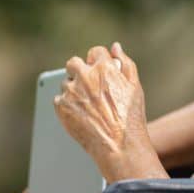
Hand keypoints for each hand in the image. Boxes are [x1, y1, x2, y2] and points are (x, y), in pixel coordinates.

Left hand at [53, 43, 165, 181]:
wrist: (119, 145)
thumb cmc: (130, 117)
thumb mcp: (134, 86)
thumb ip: (125, 62)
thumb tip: (116, 47)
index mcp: (103, 68)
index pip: (95, 52)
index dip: (98, 62)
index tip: (99, 70)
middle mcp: (84, 76)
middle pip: (74, 63)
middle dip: (80, 70)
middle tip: (88, 84)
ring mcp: (71, 92)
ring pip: (66, 82)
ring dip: (73, 89)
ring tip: (87, 105)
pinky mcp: (61, 107)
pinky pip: (58, 99)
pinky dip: (66, 104)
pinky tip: (79, 114)